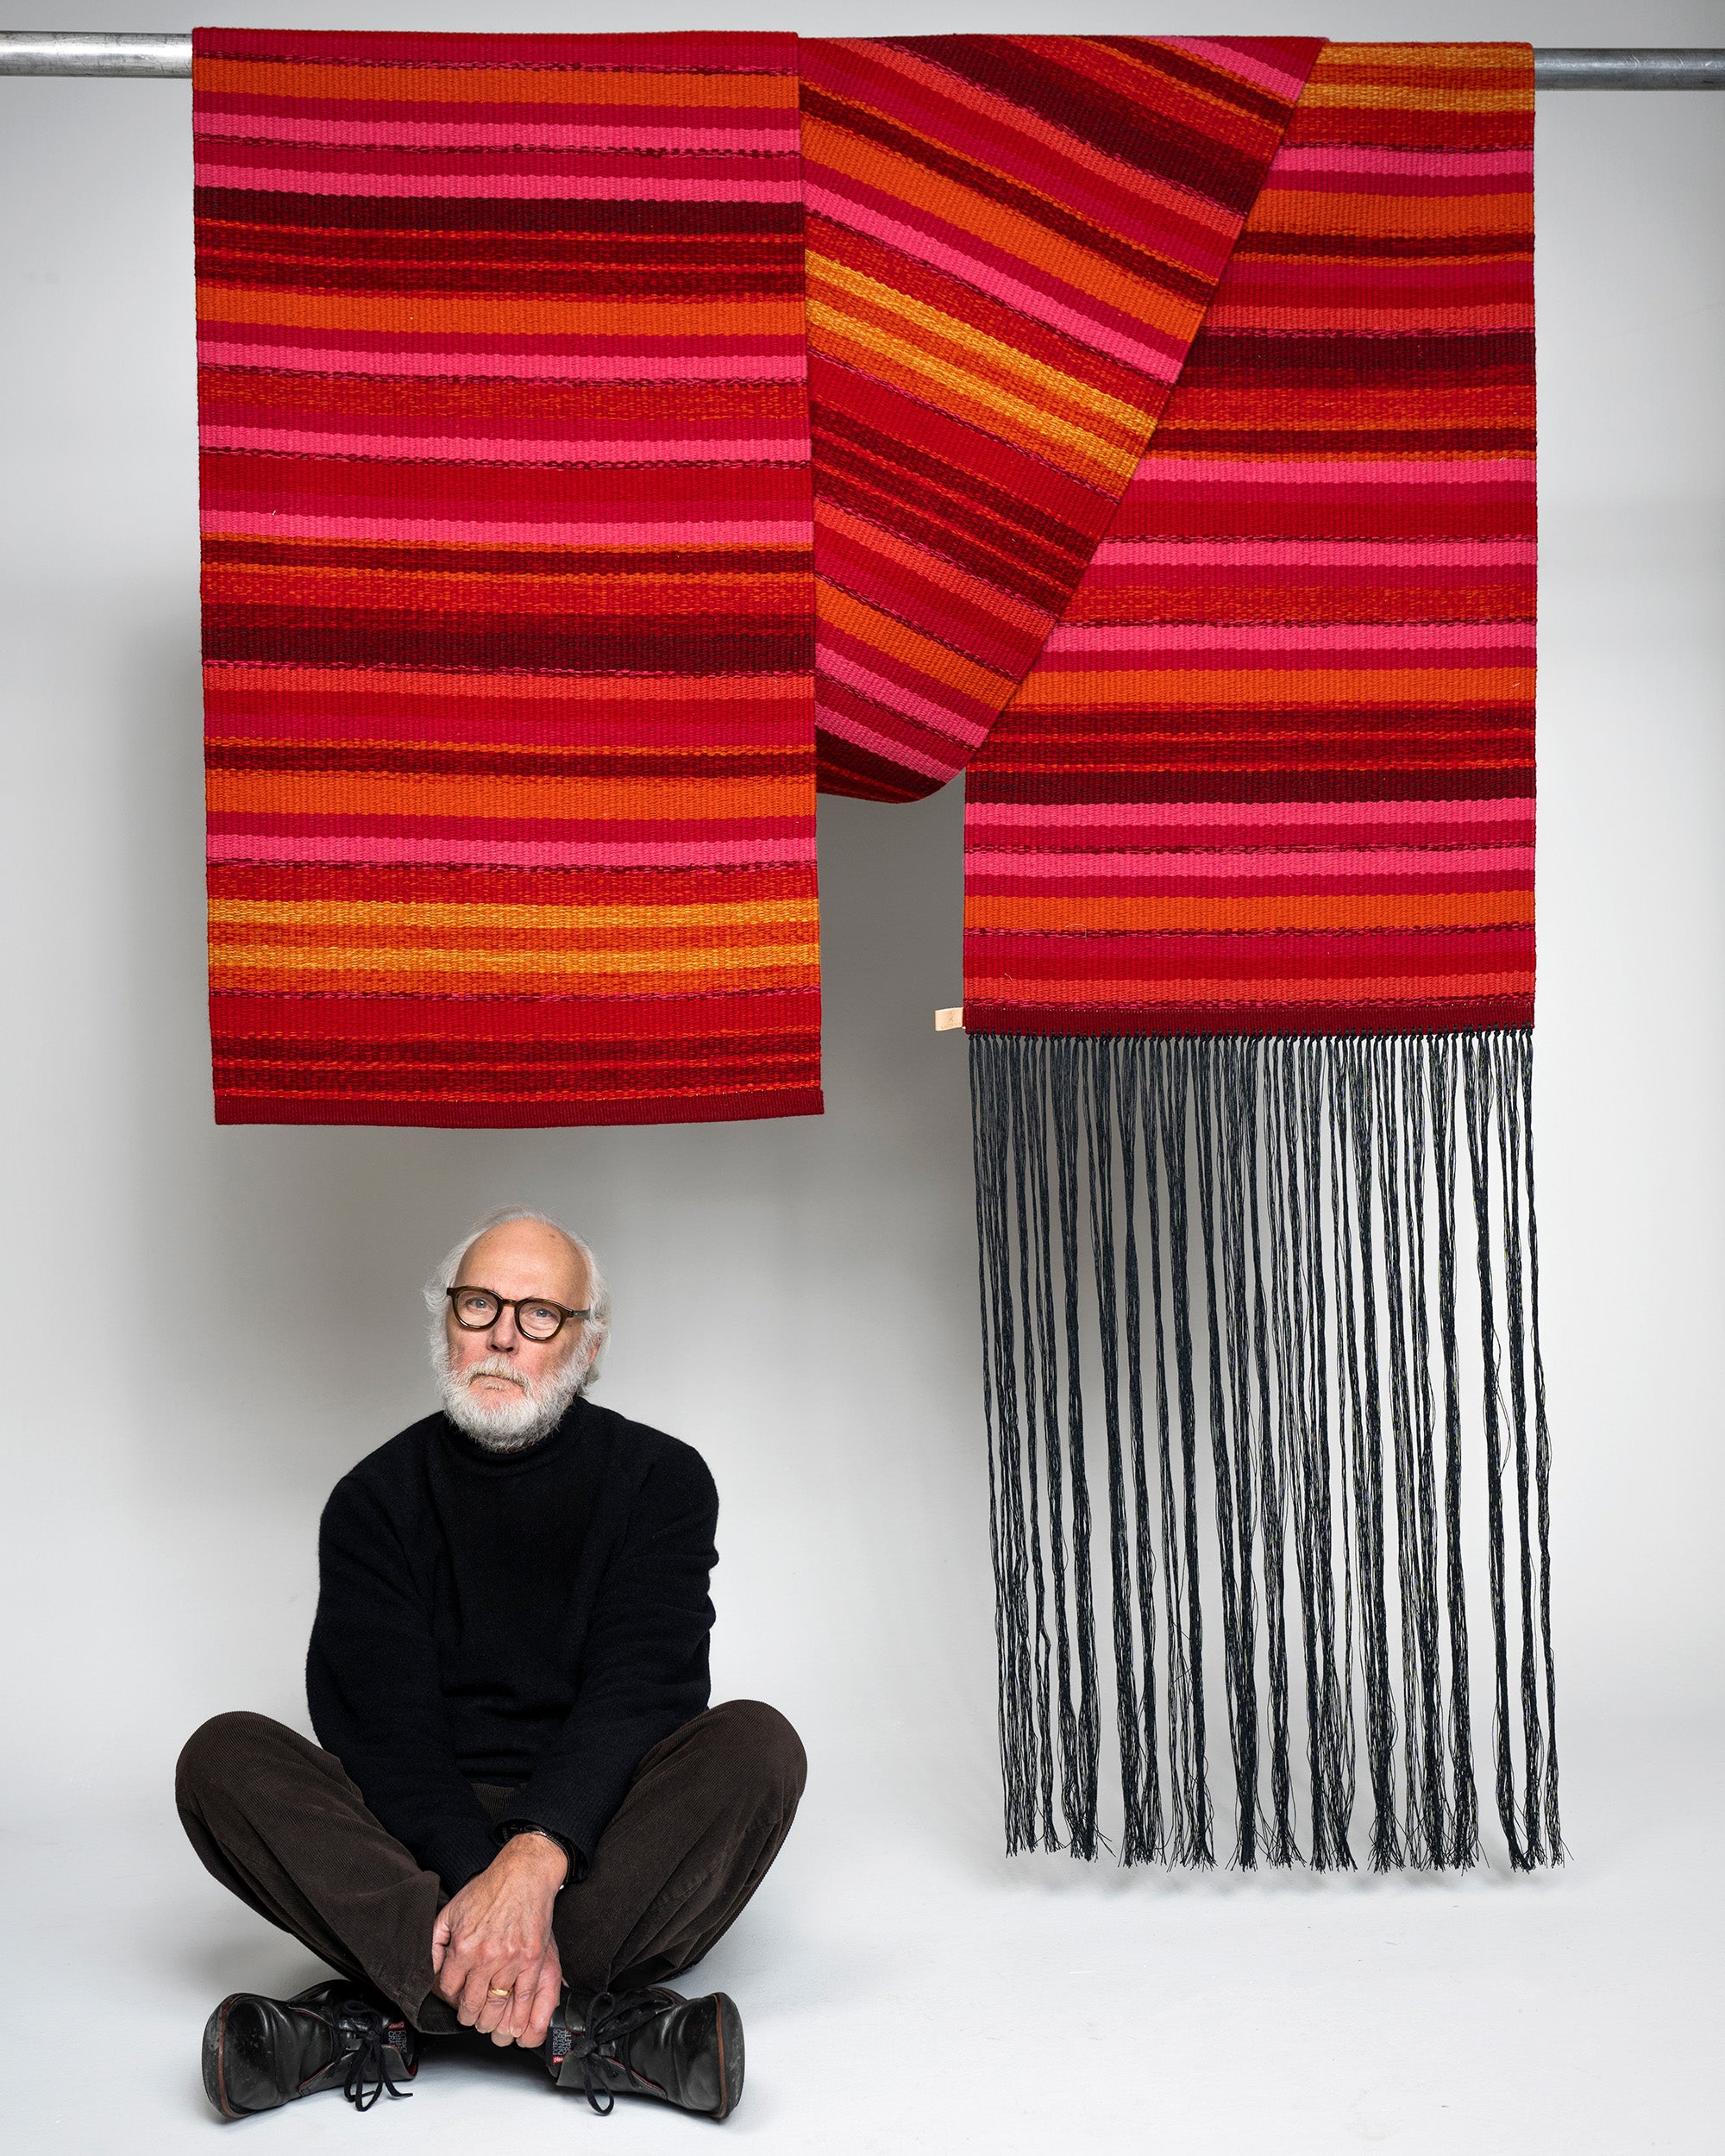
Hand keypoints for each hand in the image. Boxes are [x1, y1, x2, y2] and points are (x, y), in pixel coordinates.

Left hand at [431, 1833, 566, 2048]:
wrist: (524, 1874)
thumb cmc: (489, 1889)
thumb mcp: (451, 1912)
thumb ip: (436, 1943)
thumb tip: (431, 1970)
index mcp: (464, 1946)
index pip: (448, 1990)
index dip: (449, 1998)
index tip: (453, 1999)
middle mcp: (486, 1957)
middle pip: (471, 2005)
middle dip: (467, 2017)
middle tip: (469, 2017)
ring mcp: (511, 1960)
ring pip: (497, 2007)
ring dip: (489, 2021)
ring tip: (487, 2022)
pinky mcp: (532, 1960)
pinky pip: (524, 1997)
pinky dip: (518, 2015)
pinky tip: (513, 2023)